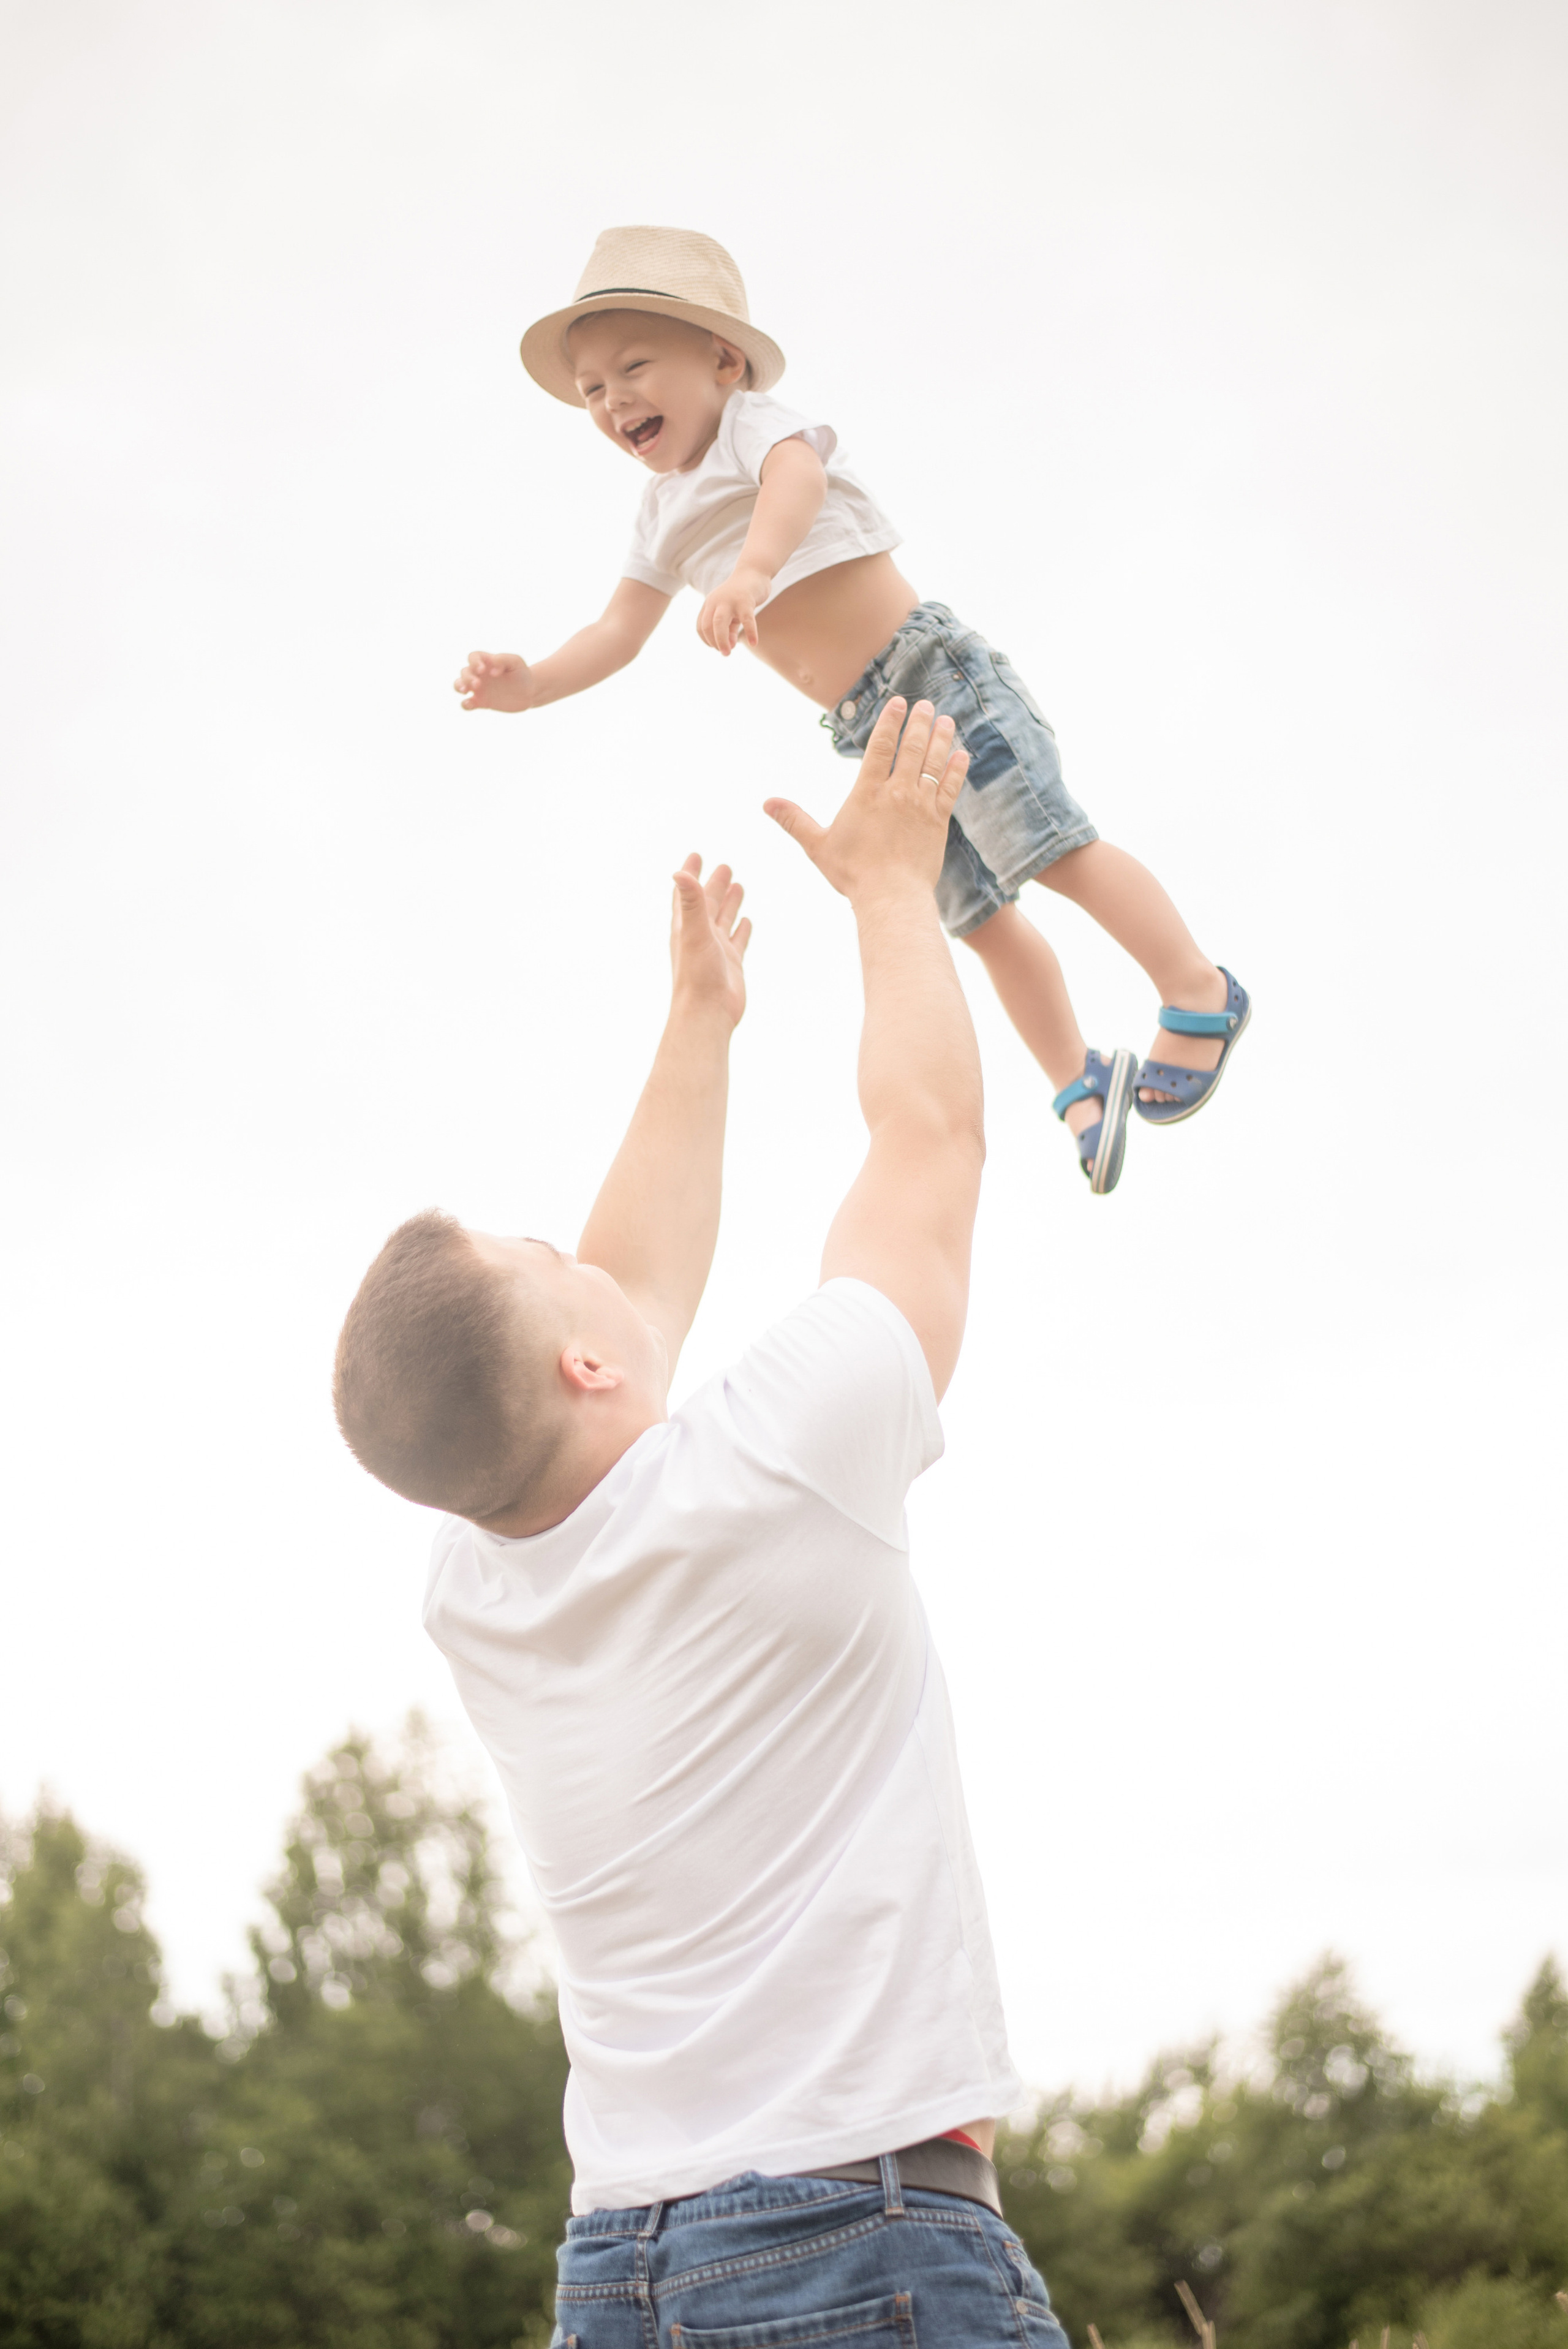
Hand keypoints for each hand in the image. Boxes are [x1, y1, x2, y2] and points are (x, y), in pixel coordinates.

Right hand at [453, 651, 536, 711]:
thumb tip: (491, 668)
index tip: (483, 670)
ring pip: (460, 685)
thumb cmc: (522, 674)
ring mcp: (478, 689)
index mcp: (486, 662)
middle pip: (464, 672)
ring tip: (465, 691)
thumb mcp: (516, 662)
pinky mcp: (481, 702)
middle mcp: (479, 674)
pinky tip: (470, 704)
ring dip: (459, 686)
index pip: (473, 657)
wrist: (529, 693)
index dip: (474, 662)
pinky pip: (467, 703)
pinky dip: (465, 704)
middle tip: (478, 684)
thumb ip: (504, 659)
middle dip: (467, 677)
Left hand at [670, 854, 750, 1028]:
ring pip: (723, 920)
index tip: (696, 855)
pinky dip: (741, 929)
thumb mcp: (694, 932)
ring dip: (729, 904)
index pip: (687, 893)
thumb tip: (678, 872)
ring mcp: (716, 951)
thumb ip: (690, 902)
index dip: (690, 874)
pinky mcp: (731, 965)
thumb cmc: (697, 975)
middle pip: (708, 904)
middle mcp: (700, 936)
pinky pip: (737, 942)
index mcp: (686, 927)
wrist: (707, 1013)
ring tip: (739, 885)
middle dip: (715, 885)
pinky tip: (746, 921)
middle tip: (725, 866)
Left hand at [696, 567, 770, 656]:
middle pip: (707, 626)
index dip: (708, 640)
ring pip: (719, 623)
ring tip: (728, 652)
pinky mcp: (746, 601)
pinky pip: (747, 620)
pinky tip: (753, 643)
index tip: (719, 647)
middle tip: (725, 653)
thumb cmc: (741, 596)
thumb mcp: (732, 613)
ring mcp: (730, 600)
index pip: (701, 627)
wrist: (754, 572)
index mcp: (710, 604)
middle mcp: (716, 601)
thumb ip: (729, 629)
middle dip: (714, 643)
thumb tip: (730, 646)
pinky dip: (750, 633)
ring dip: (721, 640)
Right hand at [763, 699, 969, 902]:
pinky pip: (950, 789)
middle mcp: (897, 792)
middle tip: (926, 705)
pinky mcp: (938, 822)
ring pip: (934, 763)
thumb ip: (794, 820)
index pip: (880, 746)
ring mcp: (921, 805)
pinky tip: (962, 755)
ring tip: (946, 720)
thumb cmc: (852, 873)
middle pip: (912, 747)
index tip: (898, 702)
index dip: (889, 721)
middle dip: (919, 723)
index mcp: (867, 793)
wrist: (891, 896)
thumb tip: (766, 803)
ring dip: (941, 739)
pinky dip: (956, 770)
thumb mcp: (817, 845)